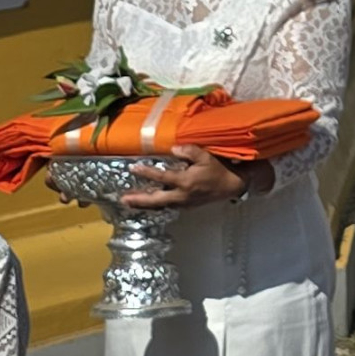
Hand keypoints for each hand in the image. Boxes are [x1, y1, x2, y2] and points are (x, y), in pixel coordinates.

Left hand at [120, 144, 250, 208]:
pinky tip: (148, 202)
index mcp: (185, 181)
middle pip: (155, 200)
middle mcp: (181, 195)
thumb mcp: (206, 157)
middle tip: (123, 200)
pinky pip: (167, 206)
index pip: (161, 177)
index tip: (132, 168)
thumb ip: (190, 151)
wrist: (231, 185)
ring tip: (130, 202)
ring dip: (144, 204)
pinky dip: (155, 205)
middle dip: (139, 200)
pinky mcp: (186, 206)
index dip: (146, 172)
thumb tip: (173, 149)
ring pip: (160, 205)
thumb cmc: (219, 169)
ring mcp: (183, 203)